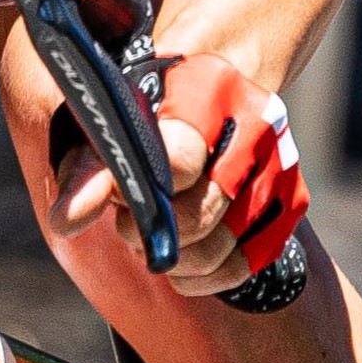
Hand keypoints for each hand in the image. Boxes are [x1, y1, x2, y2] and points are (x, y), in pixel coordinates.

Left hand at [47, 53, 306, 299]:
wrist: (211, 92)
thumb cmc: (152, 108)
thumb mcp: (113, 122)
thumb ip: (87, 170)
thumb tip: (67, 221)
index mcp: (210, 86)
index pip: (181, 157)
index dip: (146, 195)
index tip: (121, 203)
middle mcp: (259, 122)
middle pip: (201, 213)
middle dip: (153, 231)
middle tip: (128, 221)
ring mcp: (282, 163)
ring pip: (220, 247)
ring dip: (174, 258)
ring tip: (154, 235)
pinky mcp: (294, 200)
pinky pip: (243, 265)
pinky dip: (203, 275)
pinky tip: (182, 258)